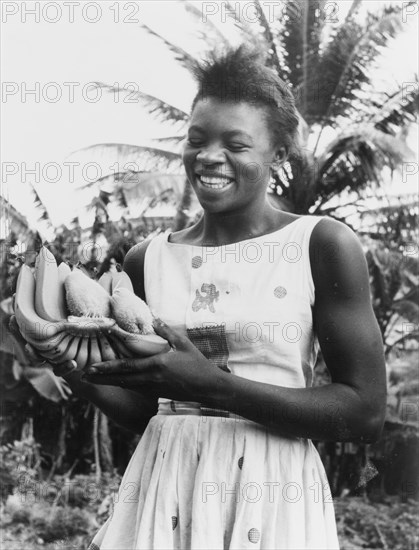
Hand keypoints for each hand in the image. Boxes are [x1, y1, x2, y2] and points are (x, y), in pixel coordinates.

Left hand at [82, 320, 225, 401]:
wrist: (208, 388)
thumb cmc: (197, 364)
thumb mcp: (183, 344)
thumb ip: (166, 331)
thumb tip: (154, 317)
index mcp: (156, 365)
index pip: (127, 366)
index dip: (108, 366)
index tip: (92, 366)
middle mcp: (151, 378)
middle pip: (121, 379)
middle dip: (101, 377)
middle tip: (84, 376)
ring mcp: (153, 388)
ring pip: (126, 385)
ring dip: (109, 382)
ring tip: (93, 379)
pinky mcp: (156, 393)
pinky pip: (135, 388)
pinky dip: (123, 384)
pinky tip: (115, 382)